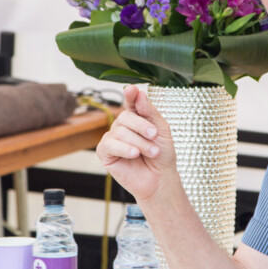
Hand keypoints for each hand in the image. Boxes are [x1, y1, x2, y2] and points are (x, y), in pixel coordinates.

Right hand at [96, 85, 177, 201]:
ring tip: (152, 152)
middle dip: (142, 126)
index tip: (132, 89)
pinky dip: (124, 148)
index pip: (131, 101)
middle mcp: (122, 126)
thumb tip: (138, 92)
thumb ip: (149, 111)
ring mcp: (112, 138)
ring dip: (140, 142)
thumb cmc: (162, 155)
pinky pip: (110, 144)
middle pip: (126, 116)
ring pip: (120, 131)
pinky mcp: (105, 152)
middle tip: (154, 136)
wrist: (160, 179)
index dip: (130, 95)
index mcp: (137, 117)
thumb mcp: (161, 130)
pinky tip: (134, 154)